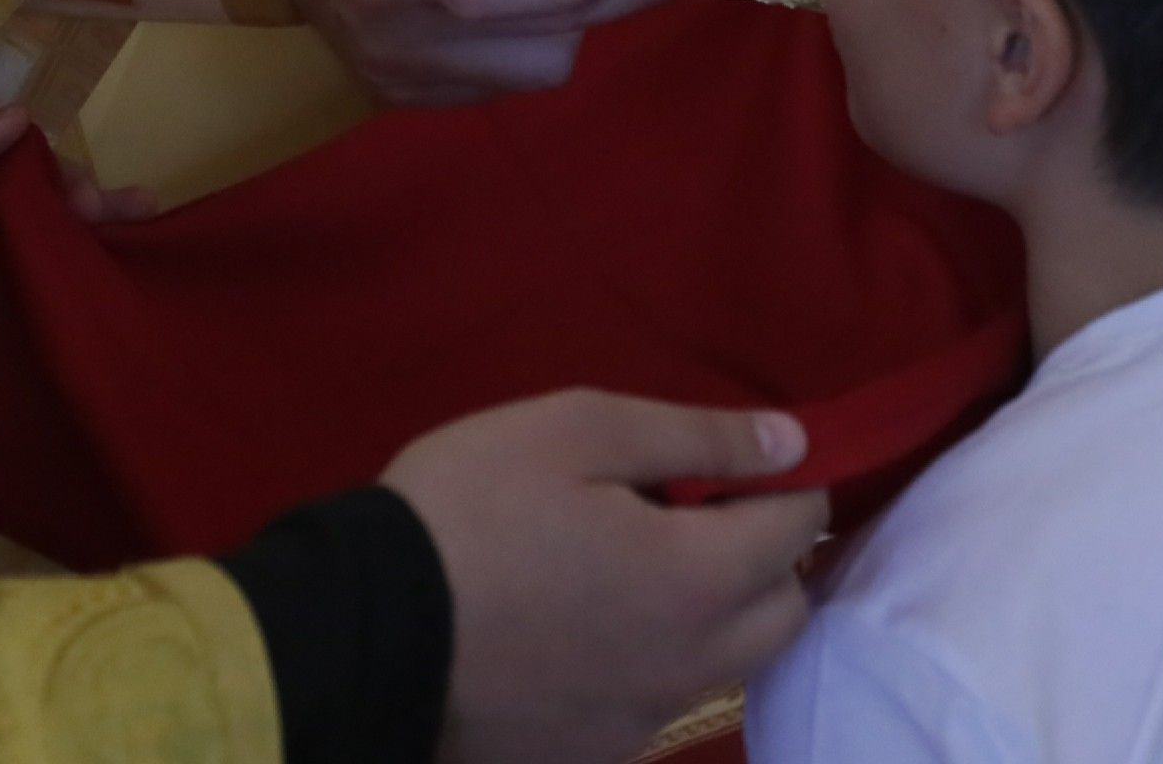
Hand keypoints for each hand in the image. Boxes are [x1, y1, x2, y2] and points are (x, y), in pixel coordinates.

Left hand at [0, 110, 155, 356]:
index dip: (60, 180)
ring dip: (71, 275)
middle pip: (18, 225)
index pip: (2, 174)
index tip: (116, 199)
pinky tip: (79, 339)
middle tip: (145, 237)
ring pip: (13, 278)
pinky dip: (33, 331)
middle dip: (82, 225)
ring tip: (133, 286)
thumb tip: (22, 118)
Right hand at [384, 391, 825, 763]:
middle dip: (769, 558)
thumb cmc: (470, 509)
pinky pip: (661, 701)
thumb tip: (791, 444)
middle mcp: (690, 665)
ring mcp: (641, 720)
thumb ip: (696, 436)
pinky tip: (593, 626)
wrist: (363, 633)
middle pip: (784, 614)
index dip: (789, 483)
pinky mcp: (593, 753)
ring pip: (728, 666)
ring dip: (719, 615)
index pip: (799, 528)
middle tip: (704, 513)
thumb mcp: (577, 431)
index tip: (747, 460)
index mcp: (697, 580)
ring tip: (646, 567)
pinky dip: (657, 659)